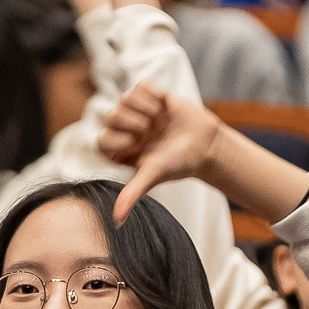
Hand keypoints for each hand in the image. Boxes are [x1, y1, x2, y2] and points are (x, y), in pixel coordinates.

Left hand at [99, 83, 228, 221]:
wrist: (206, 145)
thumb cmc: (179, 164)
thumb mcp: (153, 176)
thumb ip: (132, 194)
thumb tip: (117, 221)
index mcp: (120, 150)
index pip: (102, 139)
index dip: (121, 140)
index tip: (139, 146)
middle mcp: (125, 131)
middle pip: (111, 116)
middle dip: (134, 123)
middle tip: (151, 132)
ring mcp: (137, 112)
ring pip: (124, 98)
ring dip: (145, 110)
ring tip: (159, 120)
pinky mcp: (151, 96)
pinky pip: (140, 87)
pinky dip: (153, 97)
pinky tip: (164, 108)